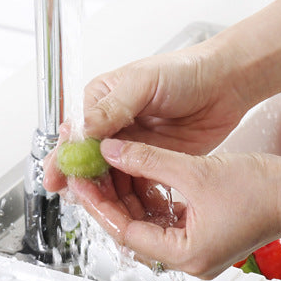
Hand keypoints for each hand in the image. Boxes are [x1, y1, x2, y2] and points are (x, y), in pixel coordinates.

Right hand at [44, 42, 248, 193]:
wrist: (224, 85)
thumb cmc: (185, 71)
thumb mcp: (143, 83)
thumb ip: (111, 108)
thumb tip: (82, 129)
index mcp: (101, 102)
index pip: (74, 135)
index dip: (64, 159)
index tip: (56, 179)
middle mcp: (113, 127)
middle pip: (88, 163)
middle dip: (85, 183)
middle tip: (84, 201)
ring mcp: (132, 148)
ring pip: (110, 179)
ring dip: (107, 196)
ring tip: (108, 209)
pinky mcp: (152, 164)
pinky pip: (134, 187)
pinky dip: (131, 199)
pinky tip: (130, 209)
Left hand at [67, 139, 280, 279]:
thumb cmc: (264, 190)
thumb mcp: (195, 171)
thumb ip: (149, 160)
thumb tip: (112, 151)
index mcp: (186, 256)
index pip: (127, 233)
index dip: (100, 205)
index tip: (82, 183)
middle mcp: (190, 261)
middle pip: (135, 233)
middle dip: (111, 202)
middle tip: (88, 176)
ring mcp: (197, 252)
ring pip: (149, 227)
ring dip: (129, 200)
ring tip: (108, 171)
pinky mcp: (204, 239)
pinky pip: (167, 223)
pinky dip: (151, 201)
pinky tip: (138, 177)